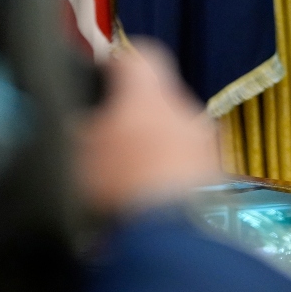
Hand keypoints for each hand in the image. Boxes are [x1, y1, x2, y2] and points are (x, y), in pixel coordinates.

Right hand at [75, 41, 220, 215]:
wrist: (171, 234)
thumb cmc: (118, 184)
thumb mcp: (76, 152)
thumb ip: (78, 128)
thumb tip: (76, 122)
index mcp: (150, 95)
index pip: (141, 57)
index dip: (119, 63)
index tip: (103, 77)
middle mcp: (185, 111)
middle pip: (158, 100)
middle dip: (133, 116)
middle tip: (107, 140)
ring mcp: (205, 144)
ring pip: (174, 133)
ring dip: (153, 146)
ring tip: (126, 176)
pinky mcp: (215, 175)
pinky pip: (187, 163)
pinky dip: (170, 172)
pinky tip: (149, 196)